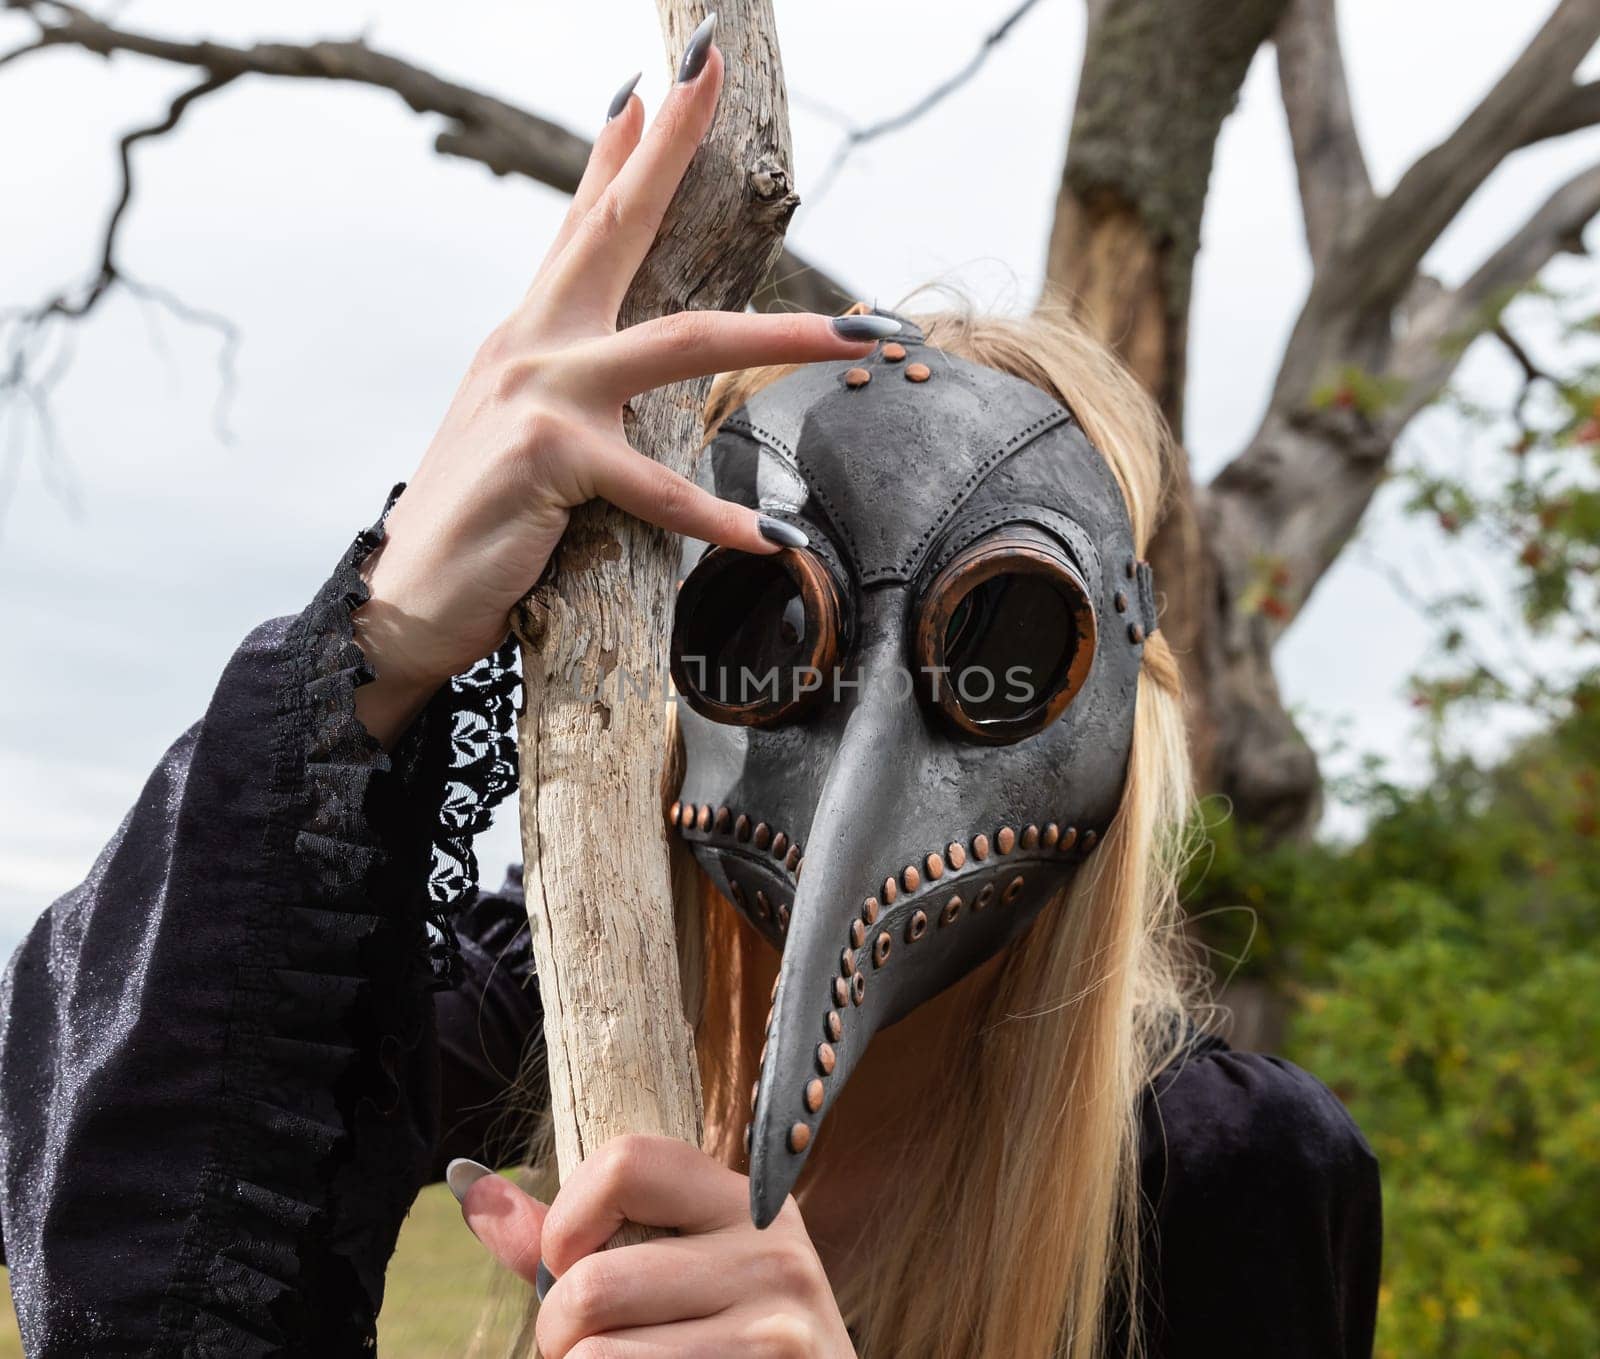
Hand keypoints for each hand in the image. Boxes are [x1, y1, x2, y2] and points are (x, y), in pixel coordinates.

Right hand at [351, 30, 891, 746]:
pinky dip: (721, 520)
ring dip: (782, 332)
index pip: (579, 226)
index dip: (617, 154)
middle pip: (614, 227)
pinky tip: (773, 541)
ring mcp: (541, 396)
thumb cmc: (475, 521)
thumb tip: (597, 349)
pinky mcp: (550, 462)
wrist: (398, 602)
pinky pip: (661, 490)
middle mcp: (531, 346)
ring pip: (682, 341)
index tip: (655, 85)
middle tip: (707, 67)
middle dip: (668, 147)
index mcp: (528, 336)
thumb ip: (561, 380)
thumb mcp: (514, 428)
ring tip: (858, 333)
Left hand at [451, 1135, 854, 1357]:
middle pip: (591, 1283)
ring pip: (595, 1358)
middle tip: (591, 1349)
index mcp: (745, 1202)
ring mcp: (775, 1331)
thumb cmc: (721, 1347)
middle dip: (560, 1335)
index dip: (568, 1221)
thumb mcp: (672, 1274)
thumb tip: (471, 1188)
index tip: (573, 1263)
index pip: (626, 1160)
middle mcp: (772, 1253)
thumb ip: (572, 1238)